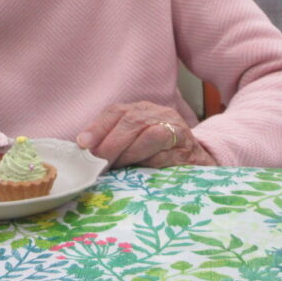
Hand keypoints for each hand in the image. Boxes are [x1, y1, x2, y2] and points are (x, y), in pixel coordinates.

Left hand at [76, 102, 216, 168]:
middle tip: (97, 162)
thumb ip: (114, 143)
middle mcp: (158, 114)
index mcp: (141, 110)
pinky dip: (150, 161)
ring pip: (149, 134)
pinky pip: (167, 153)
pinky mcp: (188, 148)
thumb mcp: (135, 143)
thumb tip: (85, 152)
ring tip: (115, 167)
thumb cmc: (160, 154)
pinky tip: (139, 170)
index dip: (98, 126)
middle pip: (131, 121)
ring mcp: (176, 129)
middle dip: (110, 143)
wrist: (199, 162)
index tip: (83, 143)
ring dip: (128, 152)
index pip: (116, 111)